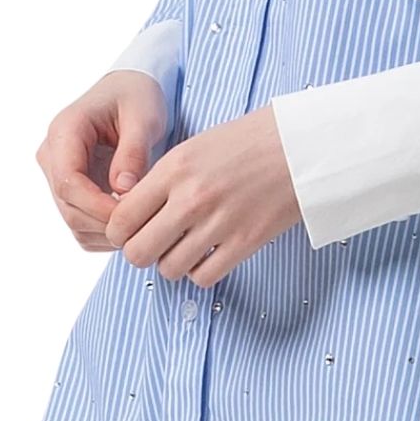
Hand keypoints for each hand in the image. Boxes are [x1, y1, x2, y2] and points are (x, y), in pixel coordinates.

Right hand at [35, 71, 168, 250]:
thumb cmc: (137, 97)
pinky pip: (81, 224)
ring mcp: (58, 175)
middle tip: (145, 222)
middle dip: (106, 221)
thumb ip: (133, 152)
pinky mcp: (69, 190)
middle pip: (69, 207)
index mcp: (64, 131)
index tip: (131, 213)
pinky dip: (105, 231)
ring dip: (107, 230)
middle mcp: (53, 156)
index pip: (68, 181)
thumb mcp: (143, 117)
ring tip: (144, 220)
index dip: (97, 205)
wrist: (130, 91)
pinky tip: (133, 220)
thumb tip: (122, 190)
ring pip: (73, 221)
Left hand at [104, 104, 302, 286]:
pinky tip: (209, 254)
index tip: (130, 231)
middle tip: (156, 243)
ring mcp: (219, 223)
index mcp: (174, 169)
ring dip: (173, 263)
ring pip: (169, 269)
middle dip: (142, 252)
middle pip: (138, 253)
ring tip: (186, 246)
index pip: (122, 219)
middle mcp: (192, 198)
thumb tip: (132, 216)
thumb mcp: (194, 148)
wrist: (299, 146)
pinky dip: (201, 271)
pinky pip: (203, 277)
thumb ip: (160, 181)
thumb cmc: (246, 143)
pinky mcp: (245, 242)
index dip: (120, 232)